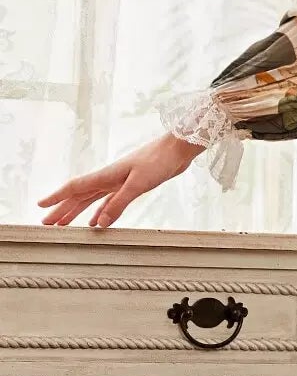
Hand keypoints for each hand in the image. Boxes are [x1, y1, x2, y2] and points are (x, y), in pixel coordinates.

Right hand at [38, 134, 203, 229]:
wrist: (177, 150)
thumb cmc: (158, 162)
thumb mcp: (138, 184)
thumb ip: (119, 204)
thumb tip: (99, 224)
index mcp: (106, 175)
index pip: (75, 187)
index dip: (57, 197)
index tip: (40, 206)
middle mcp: (108, 178)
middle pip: (79, 196)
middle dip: (62, 210)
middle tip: (47, 224)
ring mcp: (118, 182)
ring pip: (91, 200)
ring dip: (77, 212)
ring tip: (64, 225)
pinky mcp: (131, 186)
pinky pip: (108, 202)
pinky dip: (100, 212)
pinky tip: (96, 223)